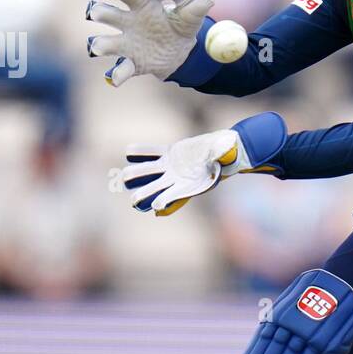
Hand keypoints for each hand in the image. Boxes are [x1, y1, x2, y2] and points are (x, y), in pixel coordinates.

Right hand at [86, 0, 212, 86]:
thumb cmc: (180, 27)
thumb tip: (206, 0)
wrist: (182, 52)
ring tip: (98, 46)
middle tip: (96, 13)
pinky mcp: (131, 63)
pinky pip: (119, 70)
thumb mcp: (190, 17)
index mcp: (141, 5)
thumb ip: (195, 8)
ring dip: (100, 44)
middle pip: (106, 13)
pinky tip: (115, 79)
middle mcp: (128, 22)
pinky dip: (116, 75)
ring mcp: (126, 43)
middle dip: (99, 12)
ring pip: (105, 42)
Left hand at [121, 129, 244, 215]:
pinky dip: (140, 152)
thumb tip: (217, 155)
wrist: (224, 148)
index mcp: (190, 184)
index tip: (157, 205)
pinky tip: (129, 151)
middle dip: (143, 195)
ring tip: (124, 176)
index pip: (174, 196)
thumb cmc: (227, 156)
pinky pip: (152, 152)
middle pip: (156, 189)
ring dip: (137, 174)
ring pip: (149, 171)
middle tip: (134, 200)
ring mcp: (170, 167)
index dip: (165, 202)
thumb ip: (221, 157)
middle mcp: (177, 179)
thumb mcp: (226, 157)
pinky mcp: (170, 153)